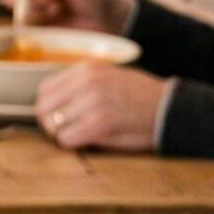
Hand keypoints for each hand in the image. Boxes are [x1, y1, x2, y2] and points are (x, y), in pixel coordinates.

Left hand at [36, 64, 166, 152]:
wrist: (170, 108)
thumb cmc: (139, 97)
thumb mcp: (108, 77)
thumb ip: (79, 86)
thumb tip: (50, 105)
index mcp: (86, 69)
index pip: (44, 90)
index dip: (49, 107)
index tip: (60, 116)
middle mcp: (86, 82)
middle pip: (43, 108)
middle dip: (50, 123)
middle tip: (66, 131)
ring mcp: (93, 101)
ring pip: (52, 125)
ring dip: (62, 134)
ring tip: (79, 135)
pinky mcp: (100, 122)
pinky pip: (67, 138)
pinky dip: (73, 144)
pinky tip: (88, 141)